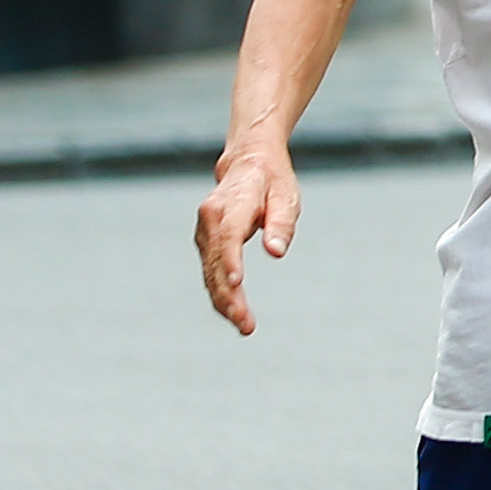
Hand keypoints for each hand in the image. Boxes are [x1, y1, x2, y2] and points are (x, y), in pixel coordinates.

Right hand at [196, 137, 297, 334]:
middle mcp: (209, 220)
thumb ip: (280, 223)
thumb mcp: (286, 196)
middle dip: (229, 296)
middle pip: (216, 263)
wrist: (247, 164)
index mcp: (229, 205)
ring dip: (224, 301)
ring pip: (211, 273)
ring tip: (245, 326)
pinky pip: (211, 272)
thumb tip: (276, 251)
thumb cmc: (272, 181)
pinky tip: (234, 313)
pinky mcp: (206, 243)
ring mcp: (204, 233)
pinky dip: (221, 293)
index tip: (237, 284)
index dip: (231, 262)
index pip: (228, 237)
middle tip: (245, 323)